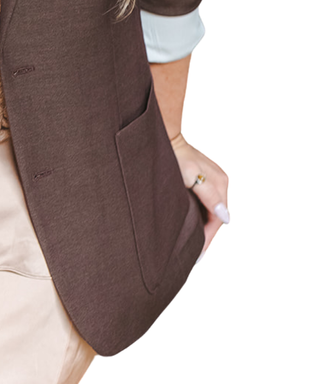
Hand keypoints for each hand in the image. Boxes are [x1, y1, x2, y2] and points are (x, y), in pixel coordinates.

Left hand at [169, 133, 229, 254]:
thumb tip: (225, 217)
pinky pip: (203, 202)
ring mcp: (211, 180)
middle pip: (215, 217)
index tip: (196, 254)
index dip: (207, 239)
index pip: (218, 220)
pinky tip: (188, 223)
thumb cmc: (174, 154)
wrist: (164, 136)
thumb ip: (209, 196)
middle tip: (192, 253)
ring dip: (201, 225)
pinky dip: (197, 215)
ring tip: (189, 243)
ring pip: (209, 210)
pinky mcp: (201, 178)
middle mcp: (219, 182)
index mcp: (221, 184)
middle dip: (205, 235)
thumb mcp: (191, 176)